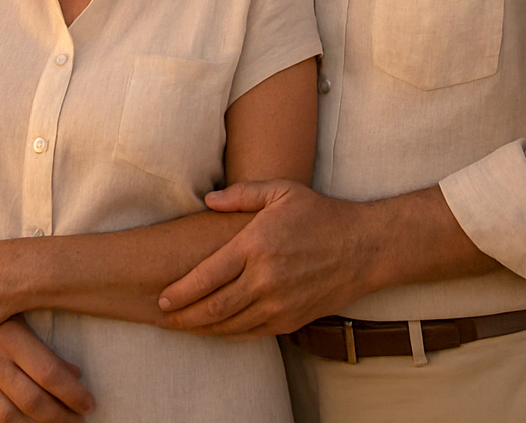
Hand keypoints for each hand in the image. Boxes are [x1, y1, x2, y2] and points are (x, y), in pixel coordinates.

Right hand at [0, 318, 94, 422]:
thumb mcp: (20, 319)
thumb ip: (46, 350)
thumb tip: (75, 374)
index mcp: (11, 338)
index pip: (50, 374)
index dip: (73, 394)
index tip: (89, 403)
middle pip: (34, 400)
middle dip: (62, 416)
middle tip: (80, 419)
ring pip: (13, 416)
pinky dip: (16, 422)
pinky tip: (32, 421)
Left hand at [156, 179, 376, 336]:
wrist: (363, 247)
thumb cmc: (319, 215)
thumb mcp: (281, 191)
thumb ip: (241, 193)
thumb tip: (207, 201)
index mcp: (256, 246)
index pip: (206, 277)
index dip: (180, 292)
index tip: (162, 298)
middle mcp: (265, 279)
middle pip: (212, 307)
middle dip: (183, 317)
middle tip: (162, 318)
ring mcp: (279, 303)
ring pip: (230, 325)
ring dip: (202, 329)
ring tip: (182, 327)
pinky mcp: (291, 320)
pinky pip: (251, 333)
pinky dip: (228, 335)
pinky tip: (215, 330)